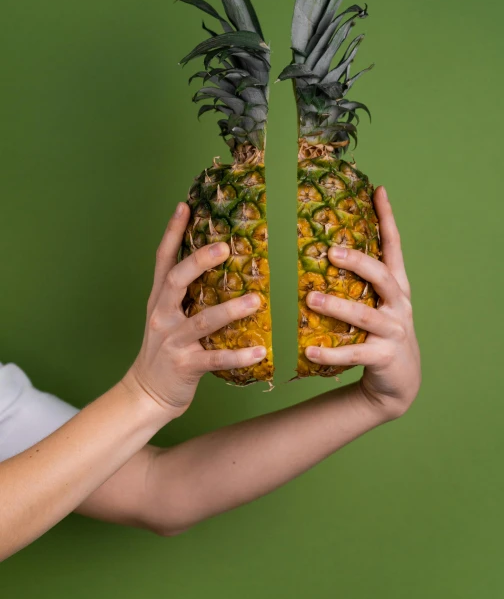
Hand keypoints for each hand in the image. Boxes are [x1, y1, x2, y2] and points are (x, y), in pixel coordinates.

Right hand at [121, 203, 265, 421]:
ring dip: (229, 310)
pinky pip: (215, 359)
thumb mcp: (167, 317)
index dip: (172, 232)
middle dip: (198, 261)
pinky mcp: (186, 365)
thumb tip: (216, 263)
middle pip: (176, 281)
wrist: (147, 392)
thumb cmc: (166, 349)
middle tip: (224, 247)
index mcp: (159, 300)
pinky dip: (238, 355)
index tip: (184, 206)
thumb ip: (185, 293)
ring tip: (256, 302)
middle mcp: (163, 316)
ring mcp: (173, 341)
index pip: (163, 260)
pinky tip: (260, 351)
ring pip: (201, 320)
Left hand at [305, 186, 420, 422]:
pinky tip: (308, 351)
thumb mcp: (377, 304)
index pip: (394, 248)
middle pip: (382, 277)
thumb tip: (326, 250)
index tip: (378, 190)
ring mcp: (393, 332)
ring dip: (337, 306)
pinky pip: (354, 354)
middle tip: (331, 252)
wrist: (400, 380)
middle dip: (358, 262)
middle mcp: (398, 306)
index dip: (388, 219)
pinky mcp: (384, 357)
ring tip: (310, 298)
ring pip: (365, 316)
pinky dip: (331, 353)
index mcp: (397, 288)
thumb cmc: (380, 335)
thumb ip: (360, 281)